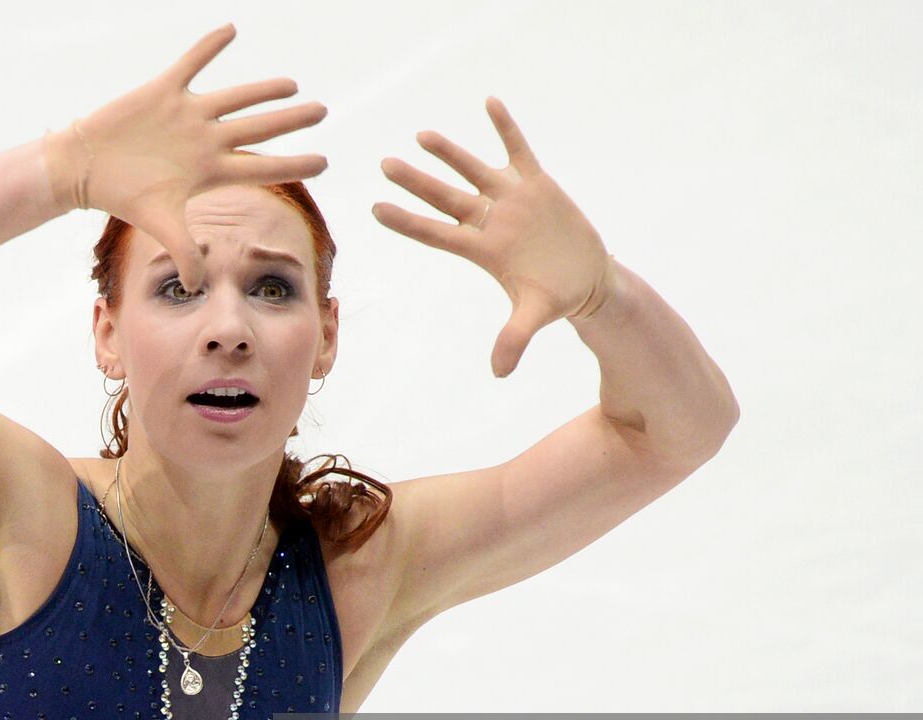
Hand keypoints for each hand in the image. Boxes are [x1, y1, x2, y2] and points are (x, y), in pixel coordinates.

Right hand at [49, 23, 328, 294]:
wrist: (85, 168)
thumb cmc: (123, 196)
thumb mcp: (159, 226)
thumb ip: (183, 253)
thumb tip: (196, 289)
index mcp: (211, 170)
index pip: (263, 167)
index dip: (295, 164)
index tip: (326, 162)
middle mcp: (206, 140)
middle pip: (259, 128)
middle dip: (292, 120)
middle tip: (322, 110)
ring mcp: (188, 115)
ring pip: (235, 97)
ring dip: (263, 89)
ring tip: (291, 83)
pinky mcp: (163, 90)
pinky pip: (192, 63)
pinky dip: (210, 46)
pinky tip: (232, 29)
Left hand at [372, 96, 616, 377]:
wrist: (587, 278)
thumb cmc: (556, 296)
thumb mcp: (536, 314)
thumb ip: (514, 338)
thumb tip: (498, 373)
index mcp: (482, 249)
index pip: (436, 233)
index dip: (407, 221)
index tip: (375, 209)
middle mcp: (489, 220)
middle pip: (445, 197)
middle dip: (416, 181)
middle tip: (384, 164)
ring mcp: (511, 199)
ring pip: (473, 170)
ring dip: (450, 152)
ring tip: (421, 135)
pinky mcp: (537, 183)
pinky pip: (517, 149)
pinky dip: (505, 127)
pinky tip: (489, 102)